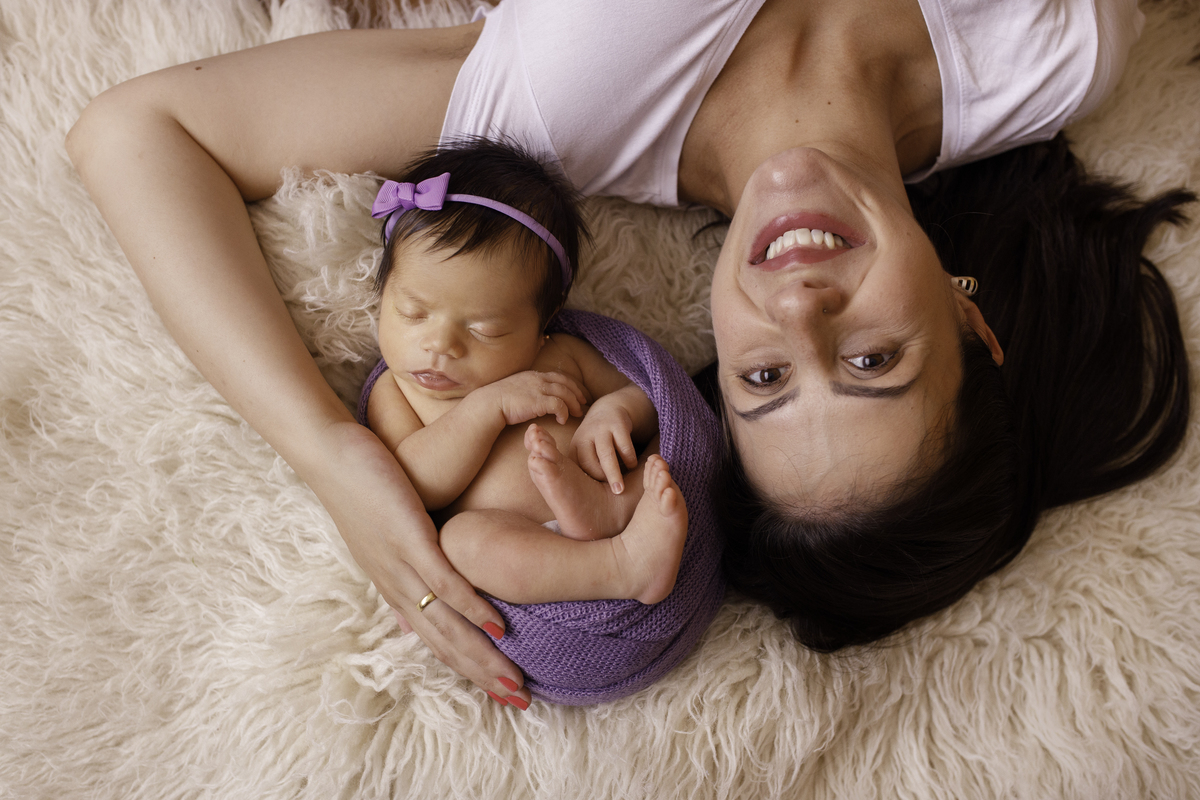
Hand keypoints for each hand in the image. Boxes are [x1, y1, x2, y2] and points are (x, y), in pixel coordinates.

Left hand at [308, 420, 531, 708]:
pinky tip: (499, 626)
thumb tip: (418, 613)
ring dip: (483, 657)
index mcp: (395, 588)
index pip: (437, 641)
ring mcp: (403, 565)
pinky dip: (474, 608)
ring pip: (449, 625)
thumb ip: (406, 576)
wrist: (329, 455)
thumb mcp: (383, 540)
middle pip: (446, 645)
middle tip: (518, 702)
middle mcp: (398, 586)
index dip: (469, 670)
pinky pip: (447, 583)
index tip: (500, 691)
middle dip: (483, 676)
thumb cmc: (360, 489)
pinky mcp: (411, 539)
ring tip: (513, 680)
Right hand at [483, 370, 586, 425]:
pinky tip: (562, 421)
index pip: (559, 376)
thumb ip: (527, 389)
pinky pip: (559, 405)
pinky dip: (564, 412)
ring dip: (574, 404)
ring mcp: (538, 389)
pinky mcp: (538, 401)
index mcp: (533, 374)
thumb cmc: (497, 401)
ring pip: (565, 393)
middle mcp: (537, 379)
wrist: (487, 405)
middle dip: (577, 393)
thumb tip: (533, 397)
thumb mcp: (515, 389)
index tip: (577, 394)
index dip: (571, 385)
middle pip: (566, 383)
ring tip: (577, 414)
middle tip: (583, 403)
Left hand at [569, 396, 637, 491]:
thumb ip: (586, 467)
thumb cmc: (598, 439)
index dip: (588, 481)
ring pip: (606, 455)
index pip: (578, 468)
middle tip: (614, 493)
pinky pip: (624, 446)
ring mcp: (601, 429)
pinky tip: (632, 465)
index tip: (598, 492)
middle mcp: (585, 436)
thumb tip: (588, 497)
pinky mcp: (617, 424)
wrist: (610, 408)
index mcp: (576, 446)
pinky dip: (629, 459)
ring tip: (621, 489)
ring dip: (614, 474)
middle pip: (589, 462)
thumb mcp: (587, 450)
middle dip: (601, 479)